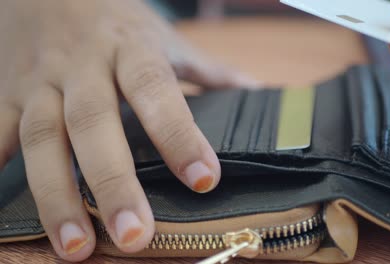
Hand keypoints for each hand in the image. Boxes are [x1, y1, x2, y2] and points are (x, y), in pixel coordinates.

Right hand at [0, 0, 257, 260]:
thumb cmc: (115, 17)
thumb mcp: (162, 36)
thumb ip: (206, 69)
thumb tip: (255, 91)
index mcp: (130, 49)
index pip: (157, 90)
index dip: (179, 135)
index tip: (204, 180)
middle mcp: (82, 66)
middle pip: (94, 123)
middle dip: (113, 182)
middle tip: (135, 236)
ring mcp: (38, 81)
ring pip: (43, 139)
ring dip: (56, 196)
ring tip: (75, 247)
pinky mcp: (6, 93)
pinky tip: (3, 218)